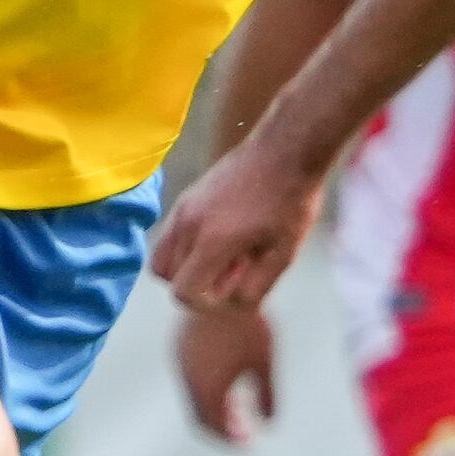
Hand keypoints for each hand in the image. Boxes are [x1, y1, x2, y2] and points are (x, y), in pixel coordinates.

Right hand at [150, 138, 321, 316]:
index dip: (208, 303)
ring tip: (227, 253)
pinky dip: (186, 248)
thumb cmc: (291, 202)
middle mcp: (188, 225)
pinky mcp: (185, 199)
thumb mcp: (284, 253)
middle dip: (198, 283)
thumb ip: (256, 286)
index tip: (239, 283)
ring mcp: (182, 209)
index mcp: (212, 241)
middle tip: (237, 265)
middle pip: (169, 279)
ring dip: (188, 266)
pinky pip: (170, 237)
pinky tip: (222, 236)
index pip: (183, 293)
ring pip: (163, 258)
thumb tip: (232, 304)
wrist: (286, 151)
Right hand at [176, 300, 276, 445]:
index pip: (214, 427)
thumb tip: (271, 423)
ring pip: (195, 399)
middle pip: (201, 417)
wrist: (218, 285)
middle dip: (222, 428)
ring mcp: (181, 363)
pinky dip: (207, 392)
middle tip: (244, 434)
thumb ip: (267, 395)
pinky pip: (191, 381)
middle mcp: (189, 379)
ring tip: (239, 412)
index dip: (231, 439)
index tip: (249, 444)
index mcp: (207, 389)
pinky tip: (228, 385)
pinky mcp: (181, 348)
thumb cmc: (247, 325)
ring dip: (215, 410)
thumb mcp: (264, 362)